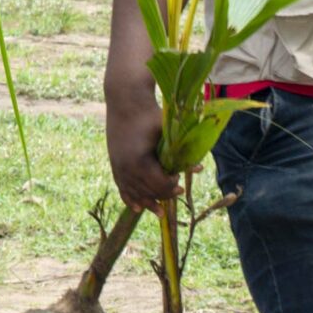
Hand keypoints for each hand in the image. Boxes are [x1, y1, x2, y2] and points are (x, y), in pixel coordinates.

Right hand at [104, 84, 178, 212]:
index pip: (158, 184)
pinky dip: (129, 199)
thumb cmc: (150, 114)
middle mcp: (126, 167)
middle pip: (147, 191)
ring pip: (133, 193)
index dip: (170, 187)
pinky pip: (121, 188)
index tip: (179, 183)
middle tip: (176, 193)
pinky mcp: (114, 164)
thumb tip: (199, 167)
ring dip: (147, 203)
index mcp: (140, 160)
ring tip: (160, 212)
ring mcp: (118, 167)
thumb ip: (181, 151)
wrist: (126, 101)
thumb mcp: (168, 131)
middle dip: (162, 194)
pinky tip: (137, 209)